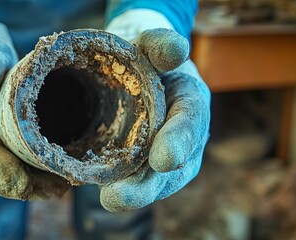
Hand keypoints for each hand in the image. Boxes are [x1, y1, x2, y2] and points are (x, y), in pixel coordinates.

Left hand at [100, 29, 210, 211]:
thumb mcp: (151, 45)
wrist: (134, 70)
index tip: (163, 160)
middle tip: (122, 196)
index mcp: (191, 103)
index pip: (190, 123)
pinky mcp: (143, 163)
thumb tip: (175, 51)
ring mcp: (163, 153)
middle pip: (174, 167)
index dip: (178, 141)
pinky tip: (104, 193)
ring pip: (155, 181)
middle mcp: (184, 135)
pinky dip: (122, 187)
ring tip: (111, 200)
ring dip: (134, 193)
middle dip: (149, 184)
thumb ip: (161, 45)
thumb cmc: (143, 58)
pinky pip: (136, 179)